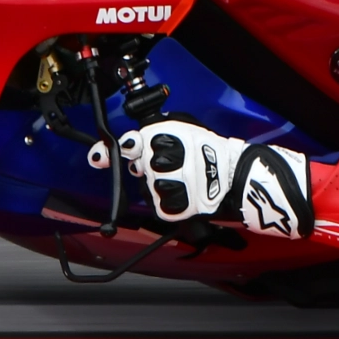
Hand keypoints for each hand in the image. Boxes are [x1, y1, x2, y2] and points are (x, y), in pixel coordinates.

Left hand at [118, 119, 312, 237]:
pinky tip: (186, 193)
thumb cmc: (207, 151)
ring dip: (162, 186)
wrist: (237, 175)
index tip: (100, 156)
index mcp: (169, 134)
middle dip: (150, 168)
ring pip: (151, 189)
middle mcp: (169, 158)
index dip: (119, 150)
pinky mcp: (181, 207)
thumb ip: (140, 140)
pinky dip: (171, 203)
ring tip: (183, 179)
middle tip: (171, 165)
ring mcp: (175, 184)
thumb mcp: (178, 131)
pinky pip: (163, 208)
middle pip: (143, 167)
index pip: (133, 142)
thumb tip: (100, 154)